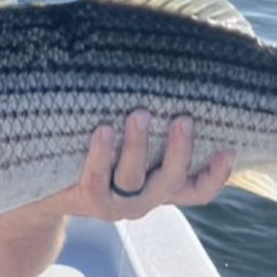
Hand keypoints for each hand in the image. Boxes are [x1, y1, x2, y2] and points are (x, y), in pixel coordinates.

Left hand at [53, 110, 234, 221]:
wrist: (47, 192)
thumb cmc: (93, 155)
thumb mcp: (127, 146)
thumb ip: (153, 126)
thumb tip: (172, 73)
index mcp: (160, 189)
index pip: (198, 191)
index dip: (218, 176)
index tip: (230, 150)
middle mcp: (143, 200)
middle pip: (172, 181)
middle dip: (181, 150)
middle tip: (183, 119)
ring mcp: (116, 204)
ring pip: (134, 177)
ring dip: (138, 145)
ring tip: (140, 114)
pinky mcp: (88, 200)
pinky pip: (98, 177)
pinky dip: (102, 153)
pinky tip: (103, 129)